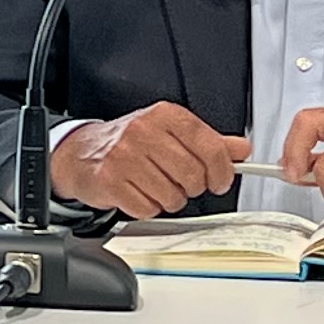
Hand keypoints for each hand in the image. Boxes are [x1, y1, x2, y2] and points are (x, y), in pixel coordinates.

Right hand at [48, 103, 250, 216]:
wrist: (81, 153)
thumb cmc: (129, 144)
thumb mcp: (171, 133)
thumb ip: (209, 142)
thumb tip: (242, 149)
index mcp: (165, 115)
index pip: (209, 145)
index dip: (222, 170)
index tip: (221, 180)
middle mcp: (144, 131)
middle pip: (193, 175)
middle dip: (193, 187)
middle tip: (182, 184)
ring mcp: (125, 156)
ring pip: (172, 196)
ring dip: (169, 199)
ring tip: (155, 186)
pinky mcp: (110, 180)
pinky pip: (148, 208)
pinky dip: (147, 207)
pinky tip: (138, 193)